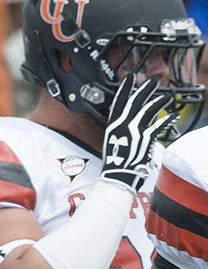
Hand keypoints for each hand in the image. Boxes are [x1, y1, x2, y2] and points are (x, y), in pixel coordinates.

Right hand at [100, 73, 174, 192]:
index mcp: (113, 124)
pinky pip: (159, 124)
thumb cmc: (115, 161)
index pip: (119, 102)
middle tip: (152, 82)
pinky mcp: (146, 137)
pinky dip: (166, 119)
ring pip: (149, 110)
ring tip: (165, 97)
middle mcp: (124, 124)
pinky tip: (172, 115)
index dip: (125, 89)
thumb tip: (128, 122)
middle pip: (136, 102)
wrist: (118, 174)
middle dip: (145, 90)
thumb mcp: (111, 141)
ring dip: (158, 101)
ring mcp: (136, 130)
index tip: (130, 79)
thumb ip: (120, 129)